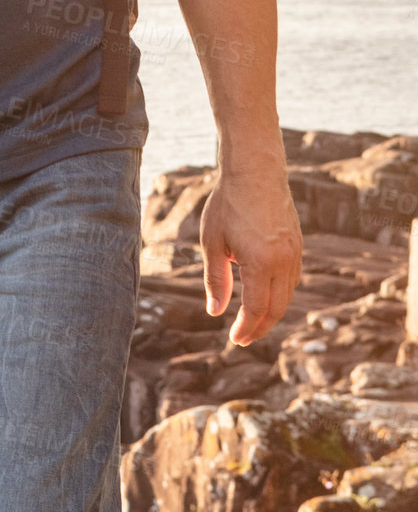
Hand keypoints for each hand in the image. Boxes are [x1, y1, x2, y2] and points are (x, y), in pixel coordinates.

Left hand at [200, 170, 302, 346]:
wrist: (255, 171)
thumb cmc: (228, 204)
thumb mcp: (213, 243)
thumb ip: (216, 280)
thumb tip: (215, 312)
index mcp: (261, 263)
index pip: (256, 309)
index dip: (245, 328)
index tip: (234, 340)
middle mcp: (284, 261)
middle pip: (277, 308)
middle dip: (260, 327)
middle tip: (243, 338)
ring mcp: (295, 253)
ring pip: (288, 295)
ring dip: (271, 313)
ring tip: (252, 321)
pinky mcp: (298, 245)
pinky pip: (292, 279)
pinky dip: (280, 294)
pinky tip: (264, 296)